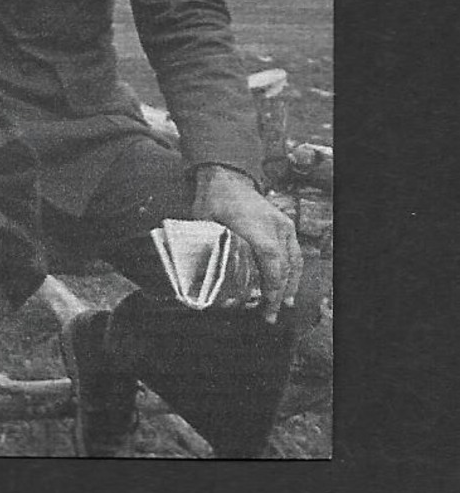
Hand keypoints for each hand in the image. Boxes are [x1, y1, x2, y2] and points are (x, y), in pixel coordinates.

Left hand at [194, 165, 302, 323]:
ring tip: (284, 304)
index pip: (272, 263)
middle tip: (271, 315)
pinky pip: (294, 252)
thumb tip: (199, 279)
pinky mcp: (286, 225)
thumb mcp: (204, 224)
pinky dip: (292, 270)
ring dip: (290, 284)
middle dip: (280, 293)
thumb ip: (207, 248)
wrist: (227, 177)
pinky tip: (288, 285)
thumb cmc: (212, 201)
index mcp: (257, 228)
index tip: (266, 306)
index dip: (272, 287)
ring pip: (294, 261)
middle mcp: (275, 227)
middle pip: (285, 267)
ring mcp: (283, 225)